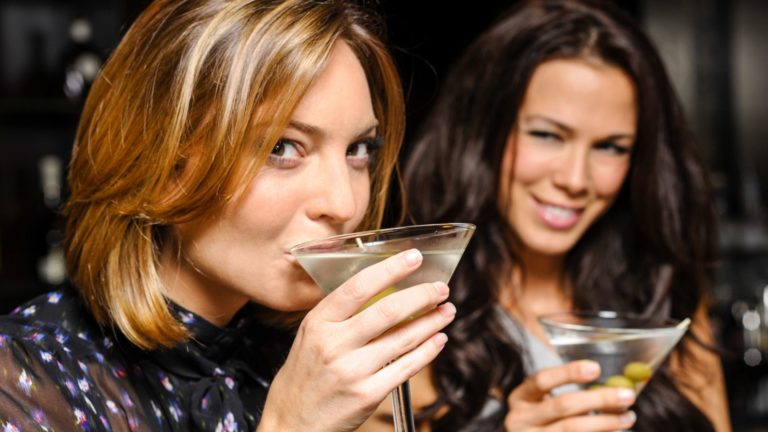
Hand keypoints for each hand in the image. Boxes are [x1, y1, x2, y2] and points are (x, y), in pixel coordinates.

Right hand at [258, 249, 454, 431]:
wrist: (291, 422)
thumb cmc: (304, 376)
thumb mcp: (310, 336)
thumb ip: (339, 314)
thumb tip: (382, 288)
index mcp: (318, 323)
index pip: (358, 287)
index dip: (390, 269)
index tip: (414, 258)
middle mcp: (334, 344)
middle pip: (387, 311)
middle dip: (422, 296)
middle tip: (440, 287)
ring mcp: (352, 371)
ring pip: (403, 339)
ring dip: (431, 322)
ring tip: (447, 311)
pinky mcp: (368, 394)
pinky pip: (406, 367)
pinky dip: (427, 351)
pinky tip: (438, 340)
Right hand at [504, 360, 636, 430]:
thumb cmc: (543, 420)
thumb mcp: (543, 403)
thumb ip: (570, 393)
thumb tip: (616, 385)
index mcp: (519, 398)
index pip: (542, 379)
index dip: (568, 373)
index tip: (596, 368)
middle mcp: (519, 419)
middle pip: (562, 405)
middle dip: (598, 399)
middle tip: (627, 396)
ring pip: (572, 429)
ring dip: (605, 422)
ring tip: (628, 417)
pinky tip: (614, 431)